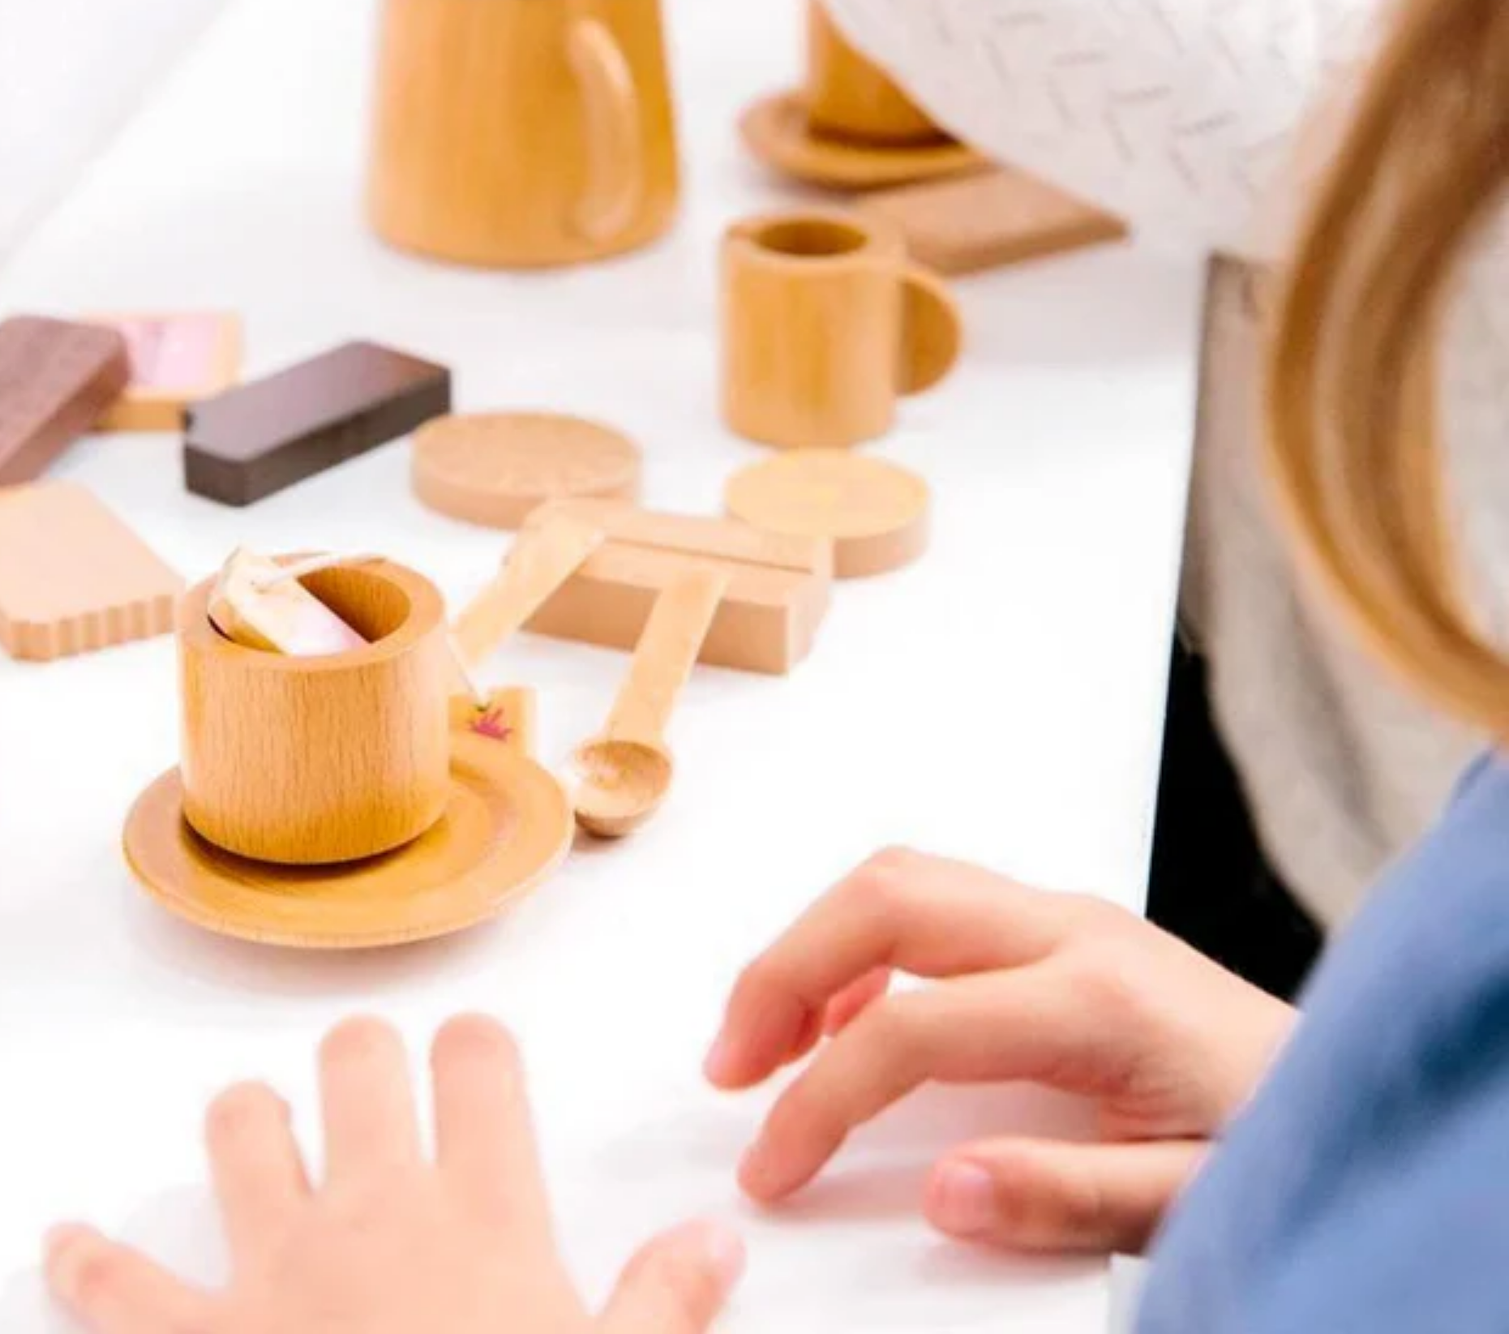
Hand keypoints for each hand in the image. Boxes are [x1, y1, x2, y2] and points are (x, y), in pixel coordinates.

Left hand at [45, 1015, 743, 1333]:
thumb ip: (664, 1304)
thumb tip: (714, 1241)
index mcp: (483, 1214)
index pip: (480, 1066)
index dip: (476, 1047)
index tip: (474, 1056)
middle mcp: (374, 1210)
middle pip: (358, 1063)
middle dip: (365, 1058)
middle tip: (372, 1078)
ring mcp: (275, 1269)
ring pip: (243, 1131)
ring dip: (247, 1123)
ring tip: (256, 1124)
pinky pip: (122, 1288)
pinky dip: (88, 1266)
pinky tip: (63, 1247)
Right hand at [706, 850, 1297, 1253]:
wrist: (1353, 1094)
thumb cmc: (1281, 1142)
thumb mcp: (1193, 1202)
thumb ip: (1069, 1198)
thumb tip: (943, 1189)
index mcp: (1098, 1000)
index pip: (912, 1027)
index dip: (821, 1098)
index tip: (775, 1162)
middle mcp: (1073, 929)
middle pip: (885, 901)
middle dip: (783, 973)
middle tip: (730, 1064)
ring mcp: (1066, 914)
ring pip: (899, 881)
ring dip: (813, 946)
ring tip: (763, 1036)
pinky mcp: (1061, 924)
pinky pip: (932, 899)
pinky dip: (862, 943)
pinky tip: (847, 1014)